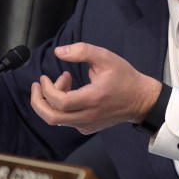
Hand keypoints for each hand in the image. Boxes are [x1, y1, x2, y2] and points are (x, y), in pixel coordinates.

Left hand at [30, 43, 161, 133]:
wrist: (140, 100)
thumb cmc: (124, 78)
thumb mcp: (105, 57)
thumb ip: (82, 51)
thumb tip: (58, 51)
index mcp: (92, 99)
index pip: (60, 102)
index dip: (47, 89)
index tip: (44, 77)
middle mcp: (88, 116)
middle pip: (51, 117)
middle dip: (38, 101)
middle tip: (37, 85)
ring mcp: (87, 125)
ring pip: (57, 120)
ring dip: (51, 100)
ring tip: (62, 80)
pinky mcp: (87, 127)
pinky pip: (66, 120)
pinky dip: (60, 106)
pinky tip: (70, 90)